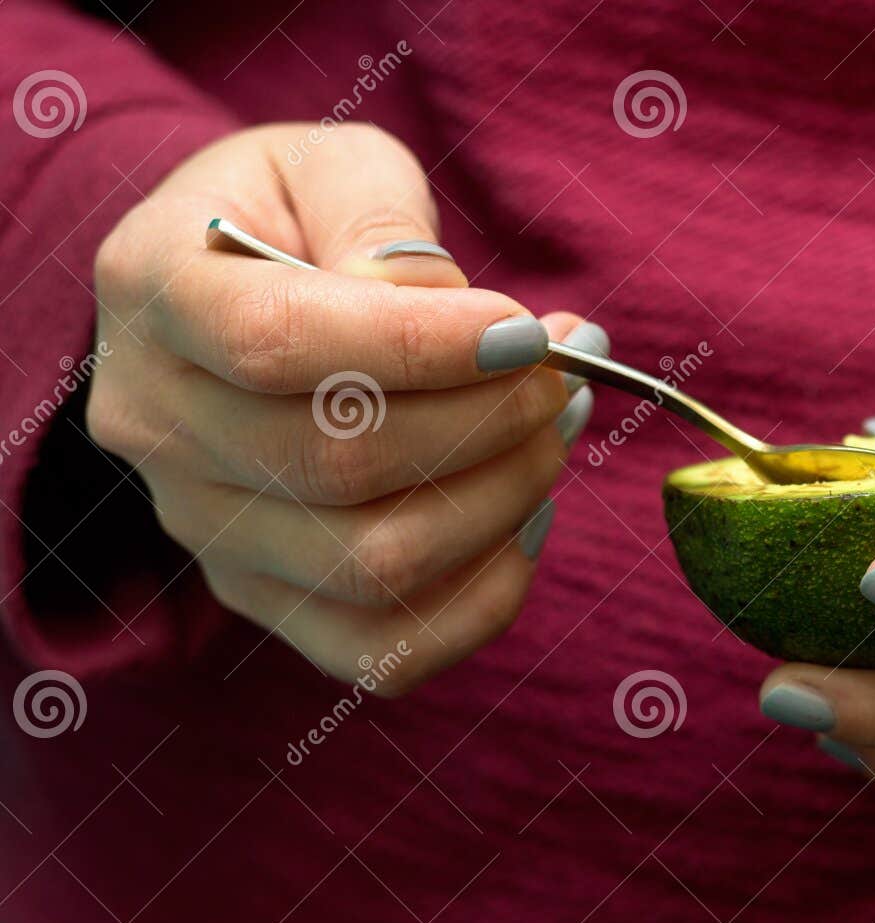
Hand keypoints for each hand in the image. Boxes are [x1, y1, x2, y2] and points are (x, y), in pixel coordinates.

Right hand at [87, 123, 606, 693]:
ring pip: (374, 564)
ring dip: (504, 499)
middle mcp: (159, 427)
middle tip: (562, 374)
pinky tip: (528, 516)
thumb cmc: (299, 222)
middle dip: (490, 422)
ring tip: (552, 429)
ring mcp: (207, 530)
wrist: (234, 303)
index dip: (421, 346)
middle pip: (339, 464)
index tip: (527, 333)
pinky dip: (487, 596)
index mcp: (155, 293)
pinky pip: (387, 648)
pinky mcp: (267, 600)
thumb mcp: (331, 165)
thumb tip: (443, 311)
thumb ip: (380, 217)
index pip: (277, 343)